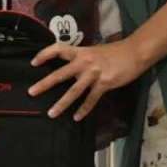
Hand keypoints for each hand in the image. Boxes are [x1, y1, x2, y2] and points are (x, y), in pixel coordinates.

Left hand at [28, 39, 145, 121]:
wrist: (134, 52)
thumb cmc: (114, 52)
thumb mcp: (94, 51)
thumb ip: (82, 59)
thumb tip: (71, 69)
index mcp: (81, 51)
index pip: (58, 49)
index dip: (45, 54)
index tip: (33, 62)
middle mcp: (84, 62)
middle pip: (61, 74)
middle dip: (45, 84)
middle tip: (31, 92)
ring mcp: (94, 73)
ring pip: (74, 91)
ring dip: (62, 103)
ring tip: (51, 113)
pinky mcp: (105, 83)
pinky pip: (91, 99)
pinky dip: (84, 109)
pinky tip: (77, 117)